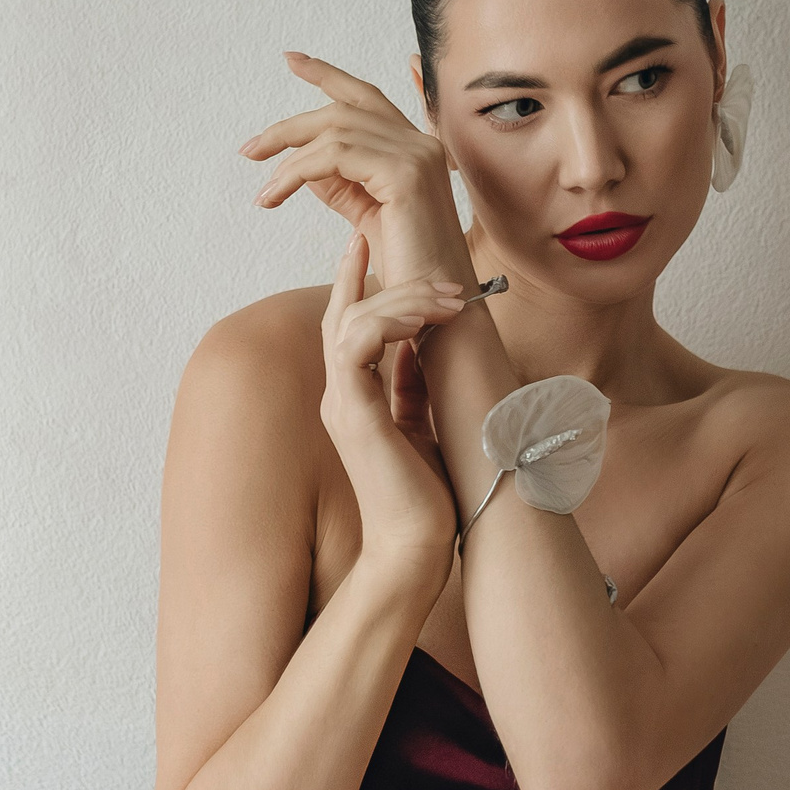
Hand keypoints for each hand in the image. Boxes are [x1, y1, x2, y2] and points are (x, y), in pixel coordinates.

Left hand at [241, 52, 474, 290]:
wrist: (436, 305)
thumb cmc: (407, 269)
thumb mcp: (365, 215)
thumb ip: (341, 183)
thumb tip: (302, 160)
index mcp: (416, 148)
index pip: (366, 97)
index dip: (328, 74)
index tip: (291, 60)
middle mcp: (421, 143)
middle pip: (343, 109)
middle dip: (289, 126)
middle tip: (249, 149)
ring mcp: (417, 155)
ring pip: (334, 131)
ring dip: (287, 157)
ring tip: (264, 190)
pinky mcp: (405, 175)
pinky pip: (336, 155)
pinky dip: (298, 171)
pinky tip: (277, 193)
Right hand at [320, 229, 466, 583]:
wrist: (418, 548)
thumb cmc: (427, 496)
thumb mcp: (421, 424)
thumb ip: (410, 383)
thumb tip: (418, 343)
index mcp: (354, 397)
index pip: (348, 324)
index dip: (356, 279)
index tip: (372, 242)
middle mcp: (340, 396)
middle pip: (344, 312)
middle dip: (388, 279)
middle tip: (445, 278)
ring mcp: (341, 404)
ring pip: (352, 319)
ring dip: (401, 299)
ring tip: (449, 299)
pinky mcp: (354, 414)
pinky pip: (357, 344)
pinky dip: (389, 321)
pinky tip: (427, 320)